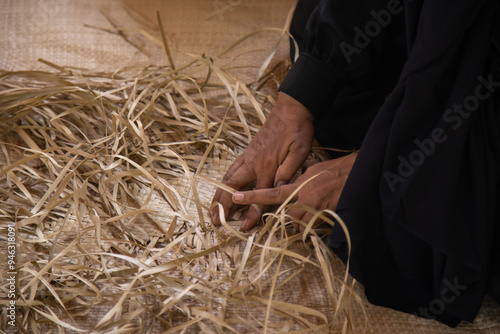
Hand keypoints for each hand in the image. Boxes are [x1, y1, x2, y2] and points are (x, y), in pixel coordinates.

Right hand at [211, 92, 313, 229]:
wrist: (290, 109)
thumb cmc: (297, 131)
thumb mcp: (299, 152)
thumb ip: (288, 172)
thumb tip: (278, 191)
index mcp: (267, 165)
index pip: (257, 195)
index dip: (251, 212)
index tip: (244, 227)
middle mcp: (253, 162)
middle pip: (233, 188)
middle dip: (222, 206)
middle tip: (215, 222)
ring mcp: (248, 157)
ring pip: (228, 178)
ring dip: (218, 195)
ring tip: (212, 209)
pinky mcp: (247, 152)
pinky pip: (231, 169)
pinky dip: (223, 182)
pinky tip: (222, 187)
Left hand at [231, 152, 357, 231]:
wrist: (360, 173)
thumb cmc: (338, 169)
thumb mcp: (313, 170)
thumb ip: (298, 180)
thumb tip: (288, 186)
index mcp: (299, 185)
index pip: (270, 193)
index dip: (252, 196)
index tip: (235, 197)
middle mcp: (304, 198)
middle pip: (286, 216)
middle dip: (289, 217)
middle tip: (299, 210)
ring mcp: (316, 209)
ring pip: (299, 224)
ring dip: (301, 222)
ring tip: (313, 212)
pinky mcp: (327, 217)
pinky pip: (313, 228)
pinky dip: (314, 226)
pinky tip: (322, 217)